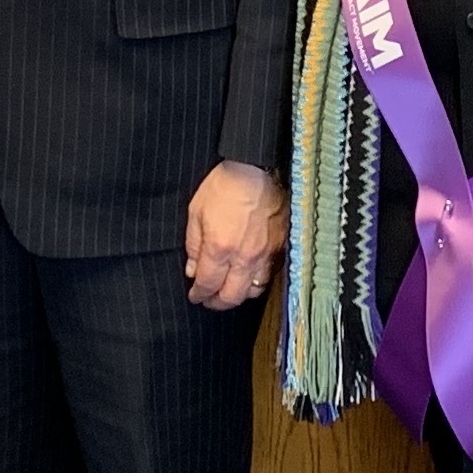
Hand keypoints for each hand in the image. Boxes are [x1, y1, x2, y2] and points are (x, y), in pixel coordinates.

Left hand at [184, 161, 281, 308]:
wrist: (256, 169)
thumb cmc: (224, 186)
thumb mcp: (196, 212)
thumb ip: (193, 245)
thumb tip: (193, 269)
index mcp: (219, 248)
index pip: (207, 284)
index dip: (199, 294)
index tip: (195, 295)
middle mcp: (243, 257)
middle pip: (231, 296)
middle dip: (217, 303)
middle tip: (209, 300)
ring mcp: (265, 254)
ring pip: (253, 290)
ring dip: (238, 295)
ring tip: (229, 290)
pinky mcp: (280, 246)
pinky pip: (269, 275)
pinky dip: (256, 282)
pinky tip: (249, 277)